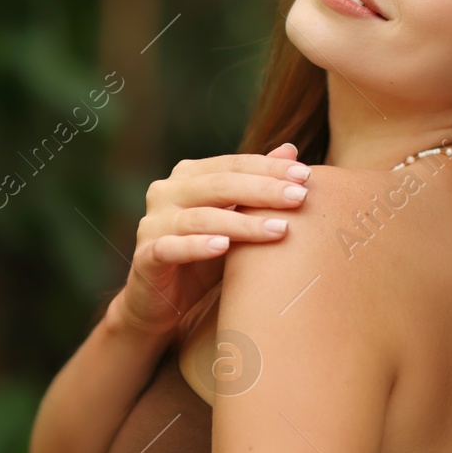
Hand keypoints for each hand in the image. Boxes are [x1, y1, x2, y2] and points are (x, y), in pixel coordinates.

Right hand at [112, 143, 308, 338]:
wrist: (163, 303)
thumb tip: (291, 149)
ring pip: (201, 217)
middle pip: (220, 185)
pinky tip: (223, 247)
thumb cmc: (206, 256)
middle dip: (263, 190)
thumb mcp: (236, 220)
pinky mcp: (144, 256)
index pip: (234, 165)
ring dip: (242, 223)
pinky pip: (171, 248)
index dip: (270, 168)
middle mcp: (166, 192)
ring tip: (279, 230)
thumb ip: (257, 186)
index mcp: (189, 176)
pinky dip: (197, 246)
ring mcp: (152, 223)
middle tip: (300, 198)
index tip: (307, 175)